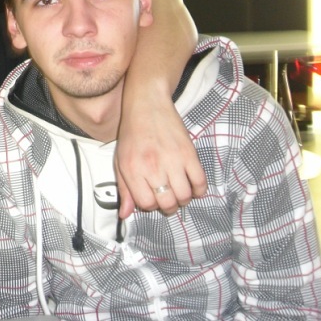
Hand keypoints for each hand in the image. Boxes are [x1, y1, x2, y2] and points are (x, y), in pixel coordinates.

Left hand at [115, 91, 206, 217]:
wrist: (147, 105)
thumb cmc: (132, 134)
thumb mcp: (120, 161)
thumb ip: (124, 189)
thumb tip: (125, 215)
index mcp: (133, 169)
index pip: (146, 204)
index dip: (149, 204)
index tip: (150, 195)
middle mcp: (153, 167)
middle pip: (167, 203)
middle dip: (168, 205)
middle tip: (166, 196)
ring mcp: (173, 160)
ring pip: (184, 196)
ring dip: (183, 199)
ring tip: (178, 190)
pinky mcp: (189, 153)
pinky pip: (200, 182)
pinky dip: (198, 190)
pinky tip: (191, 185)